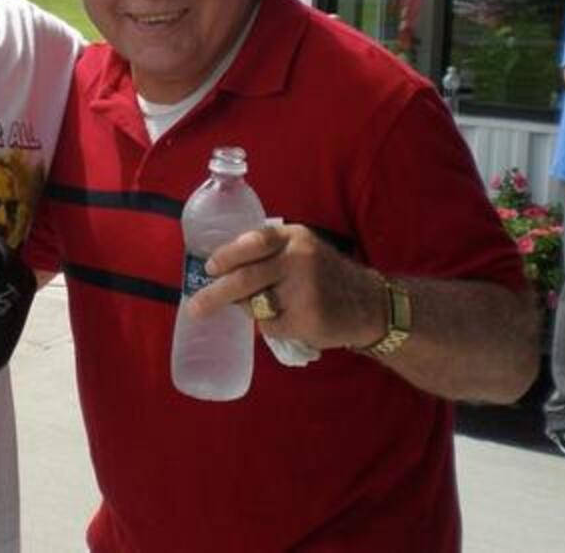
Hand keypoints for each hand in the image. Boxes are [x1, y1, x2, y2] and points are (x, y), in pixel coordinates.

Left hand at [188, 224, 386, 350]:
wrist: (368, 305)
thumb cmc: (325, 276)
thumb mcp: (303, 250)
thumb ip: (269, 253)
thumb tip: (220, 268)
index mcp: (294, 238)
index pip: (253, 242)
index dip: (227, 256)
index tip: (209, 268)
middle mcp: (299, 259)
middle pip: (245, 278)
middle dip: (215, 294)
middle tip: (195, 307)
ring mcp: (304, 290)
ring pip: (254, 304)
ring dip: (248, 309)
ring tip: (262, 307)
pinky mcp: (307, 319)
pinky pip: (270, 326)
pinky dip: (271, 326)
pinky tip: (290, 320)